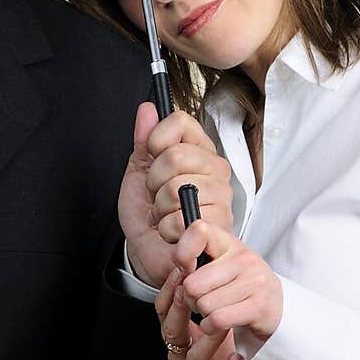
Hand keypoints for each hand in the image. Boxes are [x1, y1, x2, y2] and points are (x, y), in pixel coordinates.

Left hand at [118, 103, 232, 286]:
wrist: (148, 251)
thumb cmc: (147, 213)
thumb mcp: (138, 172)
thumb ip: (144, 140)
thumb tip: (147, 108)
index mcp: (198, 150)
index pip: (180, 122)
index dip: (156, 140)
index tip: (152, 157)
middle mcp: (215, 169)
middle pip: (176, 155)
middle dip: (154, 181)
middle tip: (157, 195)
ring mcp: (221, 196)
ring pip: (176, 188)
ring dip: (160, 208)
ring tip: (166, 215)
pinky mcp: (220, 224)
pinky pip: (181, 217)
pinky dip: (167, 229)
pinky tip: (174, 231)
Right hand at [155, 266, 241, 359]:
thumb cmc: (212, 357)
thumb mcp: (203, 327)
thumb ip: (201, 302)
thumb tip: (201, 265)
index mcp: (177, 334)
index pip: (163, 310)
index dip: (168, 290)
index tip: (179, 270)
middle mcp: (179, 353)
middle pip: (171, 330)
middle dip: (178, 310)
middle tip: (190, 290)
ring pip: (193, 357)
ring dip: (206, 339)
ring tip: (219, 324)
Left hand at [173, 220, 282, 343]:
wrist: (277, 308)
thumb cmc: (241, 285)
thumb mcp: (221, 264)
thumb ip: (197, 259)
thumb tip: (179, 268)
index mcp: (230, 243)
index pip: (198, 231)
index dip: (183, 253)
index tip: (186, 268)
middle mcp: (244, 259)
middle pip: (193, 283)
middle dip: (191, 298)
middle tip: (201, 299)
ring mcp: (255, 282)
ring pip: (204, 304)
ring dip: (203, 314)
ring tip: (214, 310)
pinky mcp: (259, 306)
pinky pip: (217, 319)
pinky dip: (211, 327)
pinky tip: (218, 323)